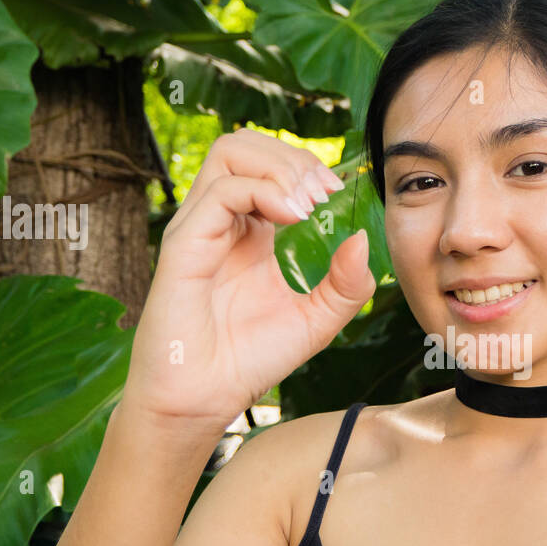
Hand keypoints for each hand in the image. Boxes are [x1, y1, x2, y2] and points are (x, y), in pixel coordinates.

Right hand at [122, 129, 375, 430]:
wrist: (203, 400)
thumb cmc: (246, 362)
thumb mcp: (315, 321)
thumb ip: (346, 285)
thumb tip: (363, 239)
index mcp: (248, 232)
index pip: (268, 165)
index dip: (305, 166)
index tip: (337, 192)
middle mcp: (220, 222)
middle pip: (246, 145)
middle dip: (293, 157)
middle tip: (326, 192)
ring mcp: (199, 228)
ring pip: (228, 152)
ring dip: (279, 165)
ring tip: (308, 202)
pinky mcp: (183, 244)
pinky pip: (220, 192)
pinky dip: (263, 191)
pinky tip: (292, 217)